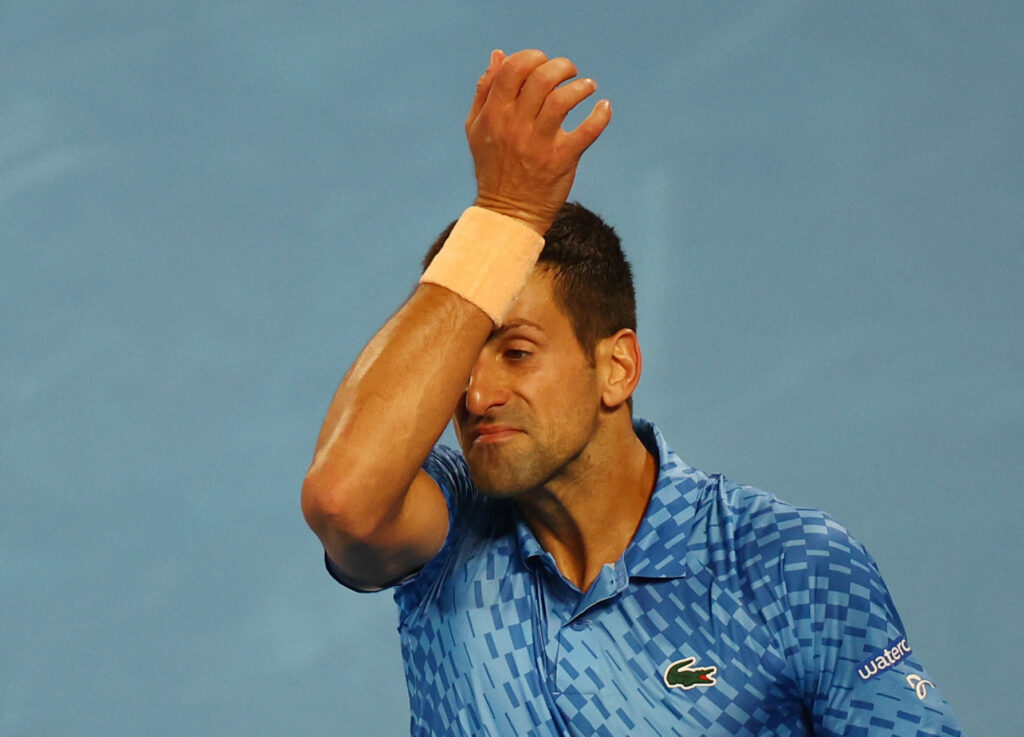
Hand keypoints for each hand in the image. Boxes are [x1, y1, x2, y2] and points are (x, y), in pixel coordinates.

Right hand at [466, 49, 611, 234]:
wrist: (508, 213)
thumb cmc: (493, 167)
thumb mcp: (477, 128)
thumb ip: (485, 91)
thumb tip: (499, 55)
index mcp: (494, 115)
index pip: (513, 69)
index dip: (532, 57)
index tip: (543, 63)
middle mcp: (515, 126)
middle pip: (541, 78)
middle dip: (561, 67)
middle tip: (570, 72)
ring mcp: (539, 143)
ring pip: (563, 99)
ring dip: (581, 86)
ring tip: (588, 87)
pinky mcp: (562, 159)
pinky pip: (588, 130)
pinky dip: (601, 115)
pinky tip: (603, 108)